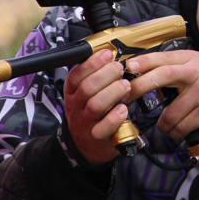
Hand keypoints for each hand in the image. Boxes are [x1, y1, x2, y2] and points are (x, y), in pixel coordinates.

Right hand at [62, 48, 132, 164]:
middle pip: (87, 88)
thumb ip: (95, 77)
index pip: (76, 75)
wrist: (85, 145)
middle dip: (105, 74)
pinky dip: (115, 117)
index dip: (91, 63)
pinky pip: (104, 128)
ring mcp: (86, 123)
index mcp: (72, 93)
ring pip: (96, 105)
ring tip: (125, 85)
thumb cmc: (90, 113)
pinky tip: (123, 109)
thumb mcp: (85, 94)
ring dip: (113, 92)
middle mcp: (77, 107)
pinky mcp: (98, 137)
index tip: (107, 54)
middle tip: (119, 68)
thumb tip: (110, 57)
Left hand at [125, 50, 198, 139]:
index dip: (142, 62)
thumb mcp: (198, 64)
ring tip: (165, 125)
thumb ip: (176, 66)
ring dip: (163, 124)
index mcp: (190, 59)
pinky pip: (182, 126)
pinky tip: (179, 130)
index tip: (127, 68)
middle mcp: (195, 72)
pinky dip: (176, 132)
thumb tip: (143, 72)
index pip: (162, 58)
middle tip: (126, 97)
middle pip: (161, 76)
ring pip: (170, 112)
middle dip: (139, 87)